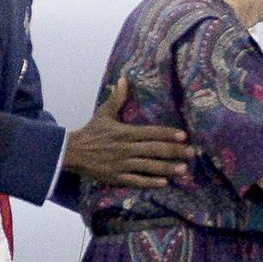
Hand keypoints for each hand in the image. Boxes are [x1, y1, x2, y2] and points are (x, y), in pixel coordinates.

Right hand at [61, 76, 196, 187]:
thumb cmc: (91, 132)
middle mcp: (126, 148)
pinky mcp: (117, 177)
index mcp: (125, 132)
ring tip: (183, 169)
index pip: (150, 132)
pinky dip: (150, 182)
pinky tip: (164, 182)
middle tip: (191, 152)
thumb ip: (117, 98)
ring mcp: (122, 164)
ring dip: (167, 168)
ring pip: (148, 166)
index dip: (167, 133)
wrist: (71, 152)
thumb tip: (124, 78)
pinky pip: (136, 180)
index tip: (183, 135)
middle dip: (174, 151)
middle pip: (154, 150)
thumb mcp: (104, 113)